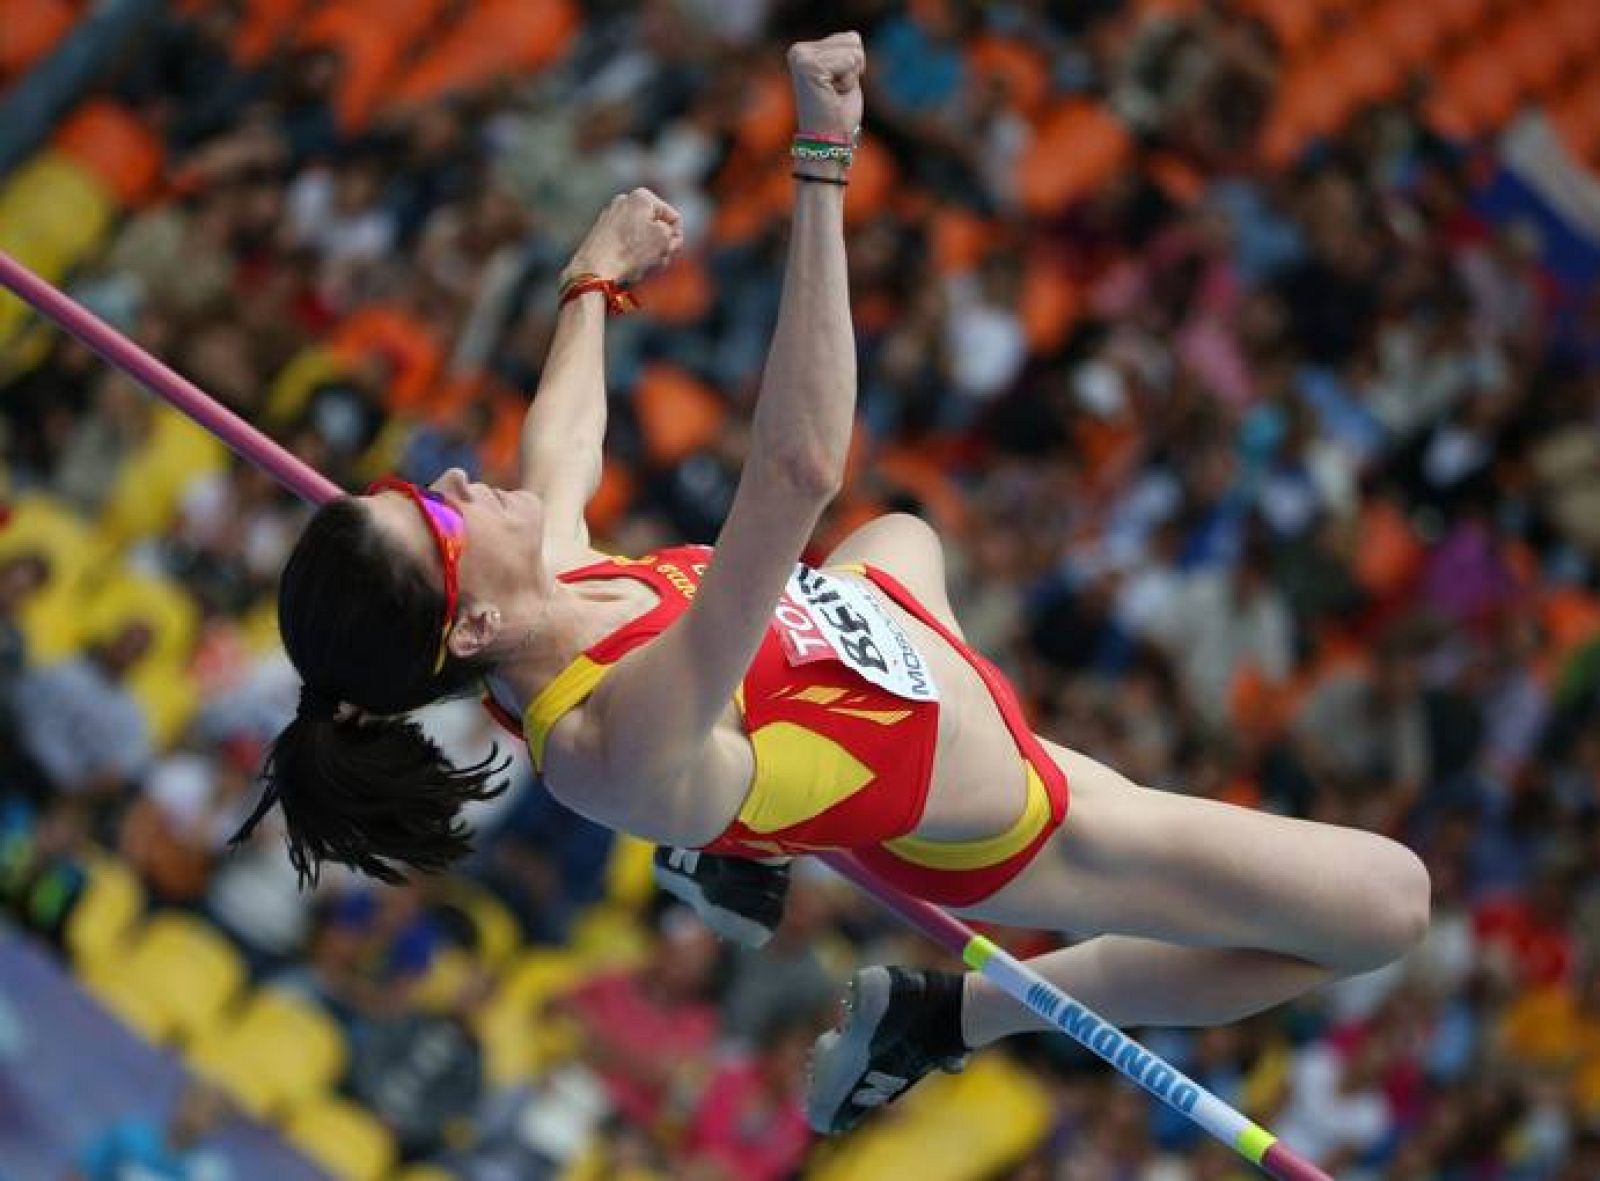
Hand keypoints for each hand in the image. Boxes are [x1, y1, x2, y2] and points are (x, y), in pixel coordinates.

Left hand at [565, 187, 683, 284]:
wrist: (594, 268)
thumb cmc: (630, 252)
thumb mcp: (664, 240)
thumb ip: (673, 234)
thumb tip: (666, 235)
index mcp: (642, 196)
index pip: (674, 218)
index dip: (677, 239)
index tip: (670, 253)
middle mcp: (624, 200)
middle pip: (656, 226)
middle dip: (662, 245)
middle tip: (659, 262)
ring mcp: (610, 215)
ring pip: (641, 236)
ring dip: (648, 253)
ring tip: (642, 267)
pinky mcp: (600, 232)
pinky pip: (625, 243)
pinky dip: (631, 254)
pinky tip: (627, 268)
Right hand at [787, 32, 864, 138]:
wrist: (827, 143)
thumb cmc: (838, 115)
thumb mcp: (846, 76)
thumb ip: (847, 53)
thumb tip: (854, 37)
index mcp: (803, 51)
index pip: (851, 38)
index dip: (854, 67)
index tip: (836, 88)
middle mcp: (798, 50)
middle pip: (853, 40)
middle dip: (853, 70)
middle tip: (836, 92)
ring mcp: (801, 57)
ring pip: (853, 51)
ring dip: (851, 77)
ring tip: (833, 94)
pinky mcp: (809, 66)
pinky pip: (850, 61)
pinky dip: (849, 82)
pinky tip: (832, 95)